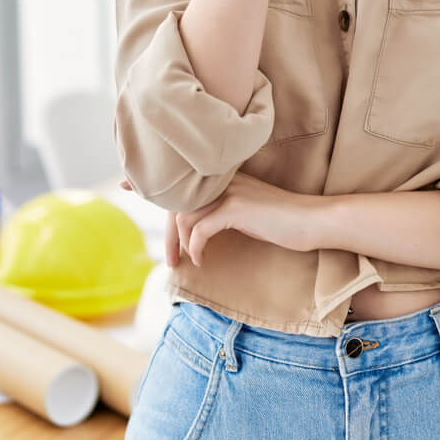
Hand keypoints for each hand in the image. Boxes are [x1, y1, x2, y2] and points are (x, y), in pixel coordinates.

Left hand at [120, 172, 320, 266]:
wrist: (312, 220)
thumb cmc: (284, 220)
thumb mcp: (249, 211)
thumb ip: (223, 209)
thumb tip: (199, 224)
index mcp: (227, 176)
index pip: (184, 175)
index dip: (153, 180)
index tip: (126, 182)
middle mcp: (225, 178)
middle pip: (179, 197)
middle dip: (163, 224)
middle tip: (165, 258)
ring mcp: (231, 191)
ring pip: (187, 214)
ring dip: (180, 244)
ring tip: (181, 264)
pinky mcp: (238, 208)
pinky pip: (202, 229)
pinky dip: (196, 247)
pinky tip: (201, 260)